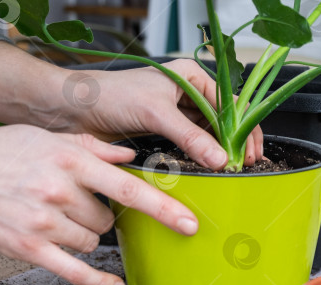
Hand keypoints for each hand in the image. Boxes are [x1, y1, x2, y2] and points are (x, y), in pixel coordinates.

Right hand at [0, 125, 198, 284]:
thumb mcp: (45, 139)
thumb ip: (91, 148)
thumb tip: (129, 155)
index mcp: (69, 162)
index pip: (128, 188)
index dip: (162, 208)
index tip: (189, 222)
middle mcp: (59, 191)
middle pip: (109, 220)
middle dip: (98, 215)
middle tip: (73, 203)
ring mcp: (43, 223)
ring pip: (93, 242)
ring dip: (83, 236)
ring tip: (53, 218)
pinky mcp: (28, 249)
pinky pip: (75, 271)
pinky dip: (98, 281)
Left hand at [72, 59, 264, 168]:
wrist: (72, 109)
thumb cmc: (108, 96)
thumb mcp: (155, 113)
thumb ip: (189, 136)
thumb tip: (219, 158)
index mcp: (191, 76)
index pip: (230, 104)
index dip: (243, 130)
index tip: (248, 154)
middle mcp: (188, 93)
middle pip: (224, 121)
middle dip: (235, 143)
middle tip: (243, 165)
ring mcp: (177, 113)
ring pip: (210, 135)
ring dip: (220, 152)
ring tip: (229, 170)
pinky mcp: (166, 131)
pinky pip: (193, 145)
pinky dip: (203, 157)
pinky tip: (210, 168)